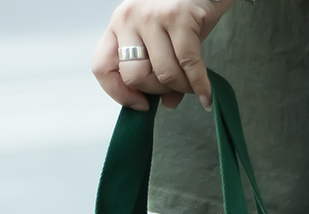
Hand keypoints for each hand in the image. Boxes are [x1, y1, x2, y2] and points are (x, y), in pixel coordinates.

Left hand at [92, 0, 237, 111]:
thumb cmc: (182, 13)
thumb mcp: (162, 40)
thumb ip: (158, 72)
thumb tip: (168, 103)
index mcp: (118, 25)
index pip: (102, 68)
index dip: (119, 94)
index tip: (141, 105)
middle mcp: (128, 18)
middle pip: (134, 77)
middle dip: (157, 91)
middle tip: (173, 88)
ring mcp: (152, 15)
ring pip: (163, 74)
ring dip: (182, 88)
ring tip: (193, 86)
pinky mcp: (179, 16)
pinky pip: (188, 64)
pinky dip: (199, 85)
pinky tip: (205, 95)